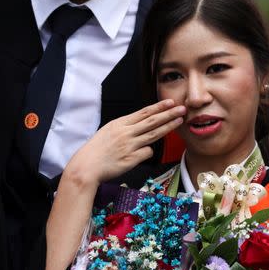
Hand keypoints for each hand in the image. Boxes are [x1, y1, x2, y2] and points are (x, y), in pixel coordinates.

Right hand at [64, 100, 185, 186]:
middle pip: (152, 121)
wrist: (86, 166)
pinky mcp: (132, 158)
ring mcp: (130, 145)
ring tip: (179, 121)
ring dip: (168, 126)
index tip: (170, 102)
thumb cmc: (96, 150)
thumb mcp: (108, 132)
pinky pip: (147, 152)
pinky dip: (148, 151)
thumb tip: (139, 128)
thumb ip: (124, 128)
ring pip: (154, 134)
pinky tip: (141, 153)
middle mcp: (126, 132)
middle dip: (168, 113)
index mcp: (120, 124)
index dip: (158, 107)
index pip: (143, 113)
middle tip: (181, 108)